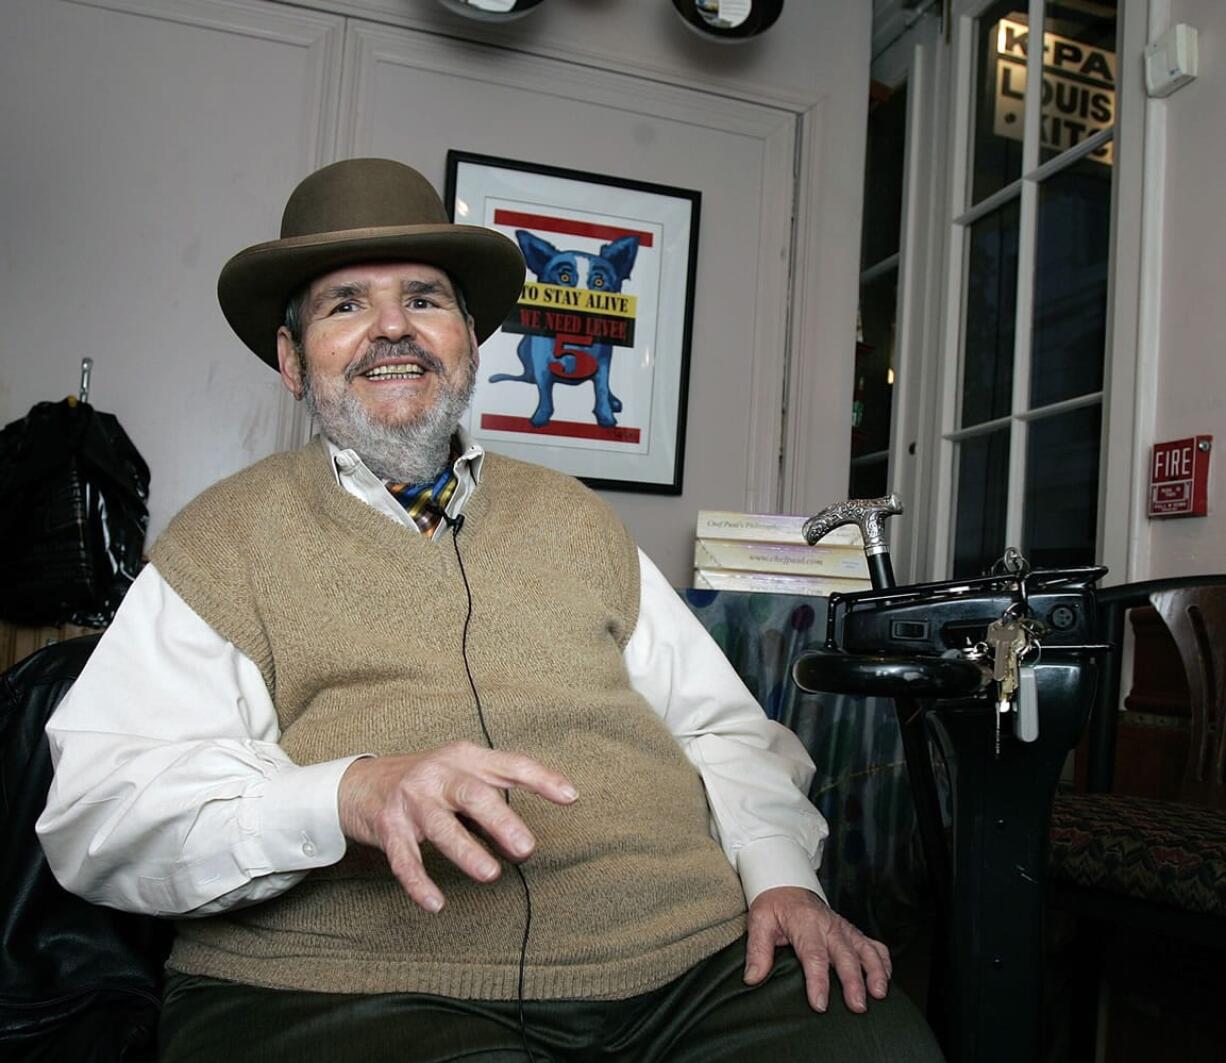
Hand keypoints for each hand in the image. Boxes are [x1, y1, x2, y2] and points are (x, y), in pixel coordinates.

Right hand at [338, 741, 576, 912]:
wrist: (361, 783)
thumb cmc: (427, 782)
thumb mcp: (462, 773)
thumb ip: (495, 793)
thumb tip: (527, 842)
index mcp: (465, 757)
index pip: (510, 765)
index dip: (541, 779)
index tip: (570, 796)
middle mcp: (439, 774)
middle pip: (473, 794)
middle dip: (500, 821)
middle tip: (526, 849)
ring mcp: (412, 800)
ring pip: (441, 827)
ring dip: (466, 852)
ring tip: (490, 875)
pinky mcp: (389, 827)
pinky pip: (405, 859)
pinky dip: (419, 883)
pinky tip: (436, 903)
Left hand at [744, 886, 891, 1012]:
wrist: (786, 883)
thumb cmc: (773, 906)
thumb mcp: (759, 922)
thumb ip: (757, 950)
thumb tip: (753, 978)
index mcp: (804, 922)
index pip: (813, 954)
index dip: (818, 980)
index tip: (820, 1004)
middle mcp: (828, 925)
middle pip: (844, 954)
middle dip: (853, 981)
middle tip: (857, 1006)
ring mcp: (843, 928)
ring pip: (864, 948)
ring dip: (874, 971)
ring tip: (879, 994)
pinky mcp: (851, 931)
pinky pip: (873, 944)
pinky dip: (883, 960)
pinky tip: (886, 979)